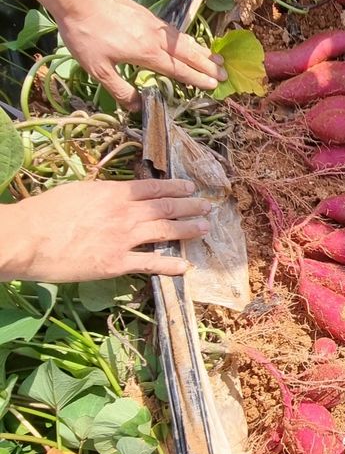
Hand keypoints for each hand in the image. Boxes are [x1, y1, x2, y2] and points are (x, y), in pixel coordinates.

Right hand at [0, 178, 210, 282]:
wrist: (28, 238)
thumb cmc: (45, 213)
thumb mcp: (78, 192)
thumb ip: (102, 194)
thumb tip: (117, 194)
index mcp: (113, 192)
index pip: (153, 187)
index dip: (175, 186)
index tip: (190, 187)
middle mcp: (124, 213)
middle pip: (165, 206)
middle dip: (190, 205)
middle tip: (207, 206)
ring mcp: (123, 238)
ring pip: (165, 231)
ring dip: (188, 229)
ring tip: (205, 228)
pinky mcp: (116, 263)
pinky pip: (150, 264)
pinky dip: (170, 265)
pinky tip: (185, 266)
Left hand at [56, 0, 226, 108]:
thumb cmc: (86, 34)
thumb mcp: (98, 69)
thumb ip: (119, 90)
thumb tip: (136, 107)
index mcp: (148, 54)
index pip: (178, 70)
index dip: (197, 79)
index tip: (214, 86)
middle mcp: (156, 39)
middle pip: (188, 54)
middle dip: (207, 65)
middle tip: (225, 73)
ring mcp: (153, 24)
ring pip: (184, 40)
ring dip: (201, 50)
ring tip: (216, 57)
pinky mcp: (147, 15)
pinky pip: (174, 31)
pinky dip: (187, 39)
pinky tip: (189, 41)